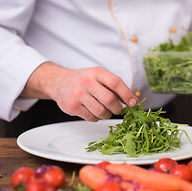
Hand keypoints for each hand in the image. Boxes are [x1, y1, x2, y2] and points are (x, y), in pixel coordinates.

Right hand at [21, 62, 137, 121]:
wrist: (58, 82)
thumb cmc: (84, 80)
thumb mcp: (98, 76)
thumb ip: (114, 86)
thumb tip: (132, 100)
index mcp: (96, 73)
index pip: (115, 83)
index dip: (127, 94)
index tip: (133, 102)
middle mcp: (87, 82)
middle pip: (109, 99)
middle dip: (118, 108)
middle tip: (118, 109)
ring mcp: (78, 95)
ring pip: (101, 111)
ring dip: (107, 114)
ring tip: (105, 111)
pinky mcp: (72, 107)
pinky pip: (91, 118)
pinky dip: (96, 118)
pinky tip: (93, 112)